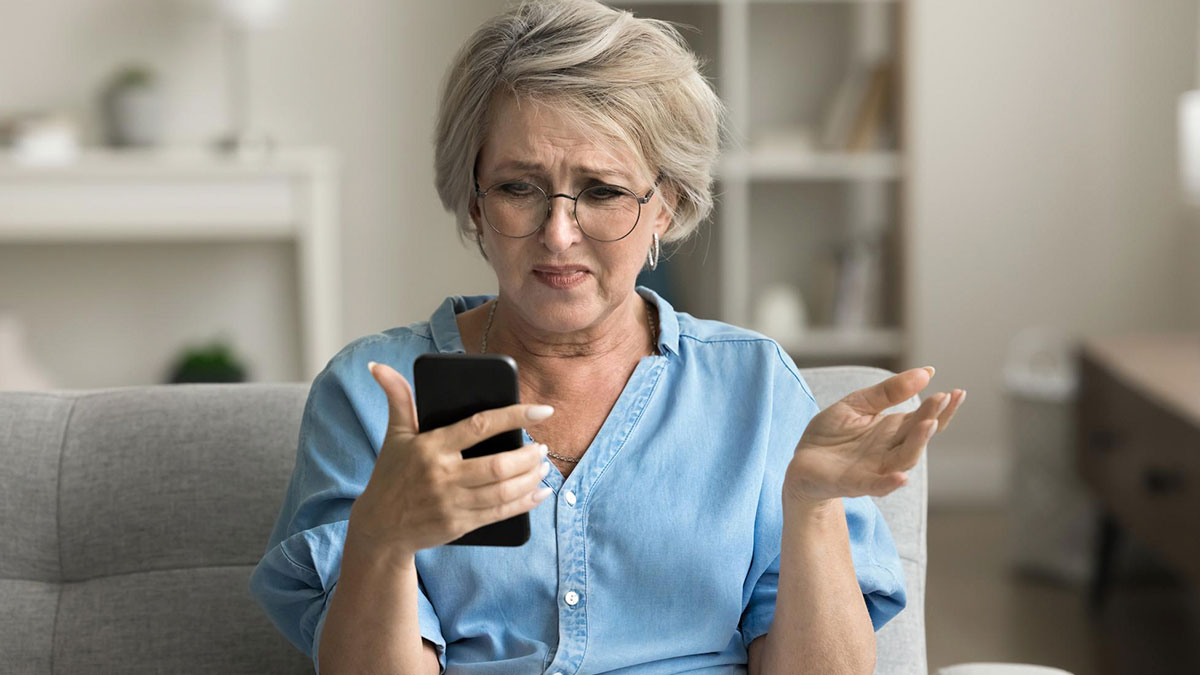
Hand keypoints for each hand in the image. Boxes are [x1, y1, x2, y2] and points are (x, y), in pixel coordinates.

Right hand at [348, 361, 555, 555]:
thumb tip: (379, 366)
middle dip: (529, 456)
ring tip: (543, 465)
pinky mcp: (459, 525)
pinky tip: (540, 493)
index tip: (542, 411)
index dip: (515, 416)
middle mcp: (442, 475)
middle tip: (542, 447)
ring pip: (503, 491)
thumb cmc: (391, 475)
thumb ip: (398, 399)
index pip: (480, 425)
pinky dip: (525, 503)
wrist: (380, 528)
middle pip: (498, 465)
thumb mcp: (395, 436)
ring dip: (531, 478)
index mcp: (431, 447)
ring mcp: (451, 503)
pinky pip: (500, 514)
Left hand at [783, 367, 964, 507]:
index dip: (942, 408)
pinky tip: (901, 477)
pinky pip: (876, 486)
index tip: (958, 392)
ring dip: (917, 443)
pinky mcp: (854, 484)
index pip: (923, 419)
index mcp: (892, 431)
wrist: (801, 462)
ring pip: (903, 460)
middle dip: (932, 418)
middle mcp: (889, 451)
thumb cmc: (831, 434)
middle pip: (918, 436)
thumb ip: (889, 392)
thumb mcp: (857, 404)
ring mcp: (874, 469)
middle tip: (943, 399)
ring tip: (929, 423)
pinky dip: (889, 483)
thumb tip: (927, 372)